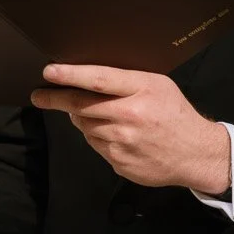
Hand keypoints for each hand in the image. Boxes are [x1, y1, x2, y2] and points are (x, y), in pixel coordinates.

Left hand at [31, 66, 230, 192]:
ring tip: (98, 114)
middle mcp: (130, 115)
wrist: (195, 153)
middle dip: (55, 98)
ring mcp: (122, 142)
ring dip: (82, 119)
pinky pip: (94, 144)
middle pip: (81, 105)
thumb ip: (125, 80)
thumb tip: (86, 78)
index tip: (49, 71)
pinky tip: (114, 133)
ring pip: (84, 126)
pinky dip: (96, 136)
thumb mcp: (158, 85)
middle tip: (39, 95)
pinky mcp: (118, 161)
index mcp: (142, 90)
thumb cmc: (174, 114)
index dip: (70, 75)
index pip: (97, 79)